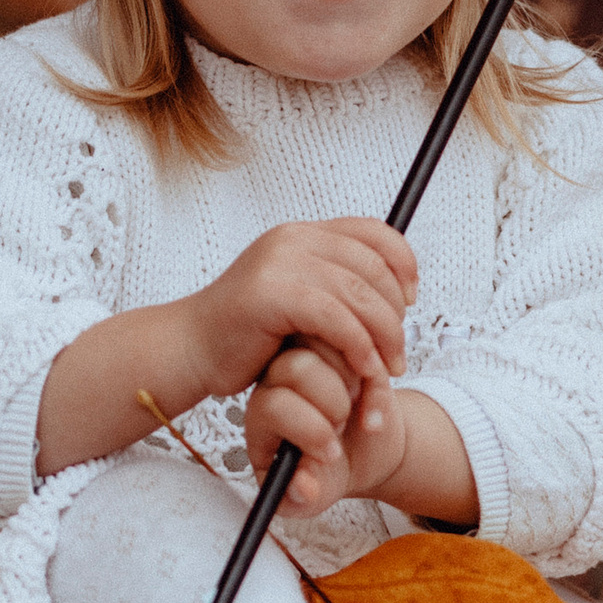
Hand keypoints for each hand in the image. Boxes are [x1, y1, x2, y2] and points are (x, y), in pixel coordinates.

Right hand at [33, 219, 415, 483]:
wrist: (191, 351)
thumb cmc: (247, 337)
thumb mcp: (299, 303)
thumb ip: (335, 289)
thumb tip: (393, 292)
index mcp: (302, 234)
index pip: (375, 232)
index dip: (404, 264)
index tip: (411, 302)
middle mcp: (293, 238)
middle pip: (374, 266)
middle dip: (396, 313)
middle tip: (399, 353)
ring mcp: (280, 262)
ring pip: (359, 293)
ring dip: (384, 335)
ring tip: (386, 370)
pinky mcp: (271, 293)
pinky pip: (335, 317)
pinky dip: (358, 345)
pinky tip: (363, 369)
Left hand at [246, 363, 480, 525]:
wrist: (362, 457)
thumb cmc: (325, 475)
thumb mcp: (310, 498)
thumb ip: (301, 498)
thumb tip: (304, 487)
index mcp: (263, 415)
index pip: (271, 405)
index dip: (307, 430)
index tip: (332, 455)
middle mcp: (280, 379)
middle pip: (297, 367)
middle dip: (332, 405)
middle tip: (343, 428)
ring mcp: (313, 355)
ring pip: (328, 345)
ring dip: (354, 385)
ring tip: (358, 412)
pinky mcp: (346, 346)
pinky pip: (363, 342)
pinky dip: (377, 378)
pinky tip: (376, 407)